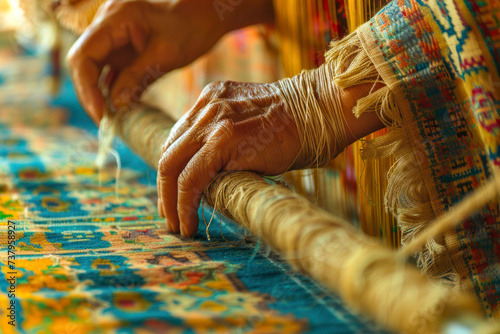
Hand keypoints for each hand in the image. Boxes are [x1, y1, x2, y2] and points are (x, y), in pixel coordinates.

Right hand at [67, 0, 274, 123]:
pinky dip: (112, 90)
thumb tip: (115, 106)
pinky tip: (120, 108)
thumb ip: (137, 78)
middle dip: (91, 94)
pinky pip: (109, 71)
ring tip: (112, 120)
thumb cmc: (190, 29)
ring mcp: (112, 36)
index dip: (86, 87)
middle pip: (84, 63)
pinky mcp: (121, 48)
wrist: (204, 18)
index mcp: (114, 18)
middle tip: (105, 123)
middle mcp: (107, 25)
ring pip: (94, 69)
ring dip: (100, 94)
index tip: (100, 114)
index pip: (84, 55)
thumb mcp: (166, 56)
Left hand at [157, 70, 385, 236]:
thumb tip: (212, 174)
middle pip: (168, 153)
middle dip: (164, 189)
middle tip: (169, 215)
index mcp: (211, 100)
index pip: (177, 139)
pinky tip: (189, 222)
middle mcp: (207, 107)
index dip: (172, 169)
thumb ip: (226, 138)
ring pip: (172, 166)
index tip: (174, 193)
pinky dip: (185, 203)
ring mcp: (213, 121)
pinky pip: (191, 177)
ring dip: (170, 201)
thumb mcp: (250, 123)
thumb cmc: (294, 126)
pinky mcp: (223, 139)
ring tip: (178, 224)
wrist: (318, 112)